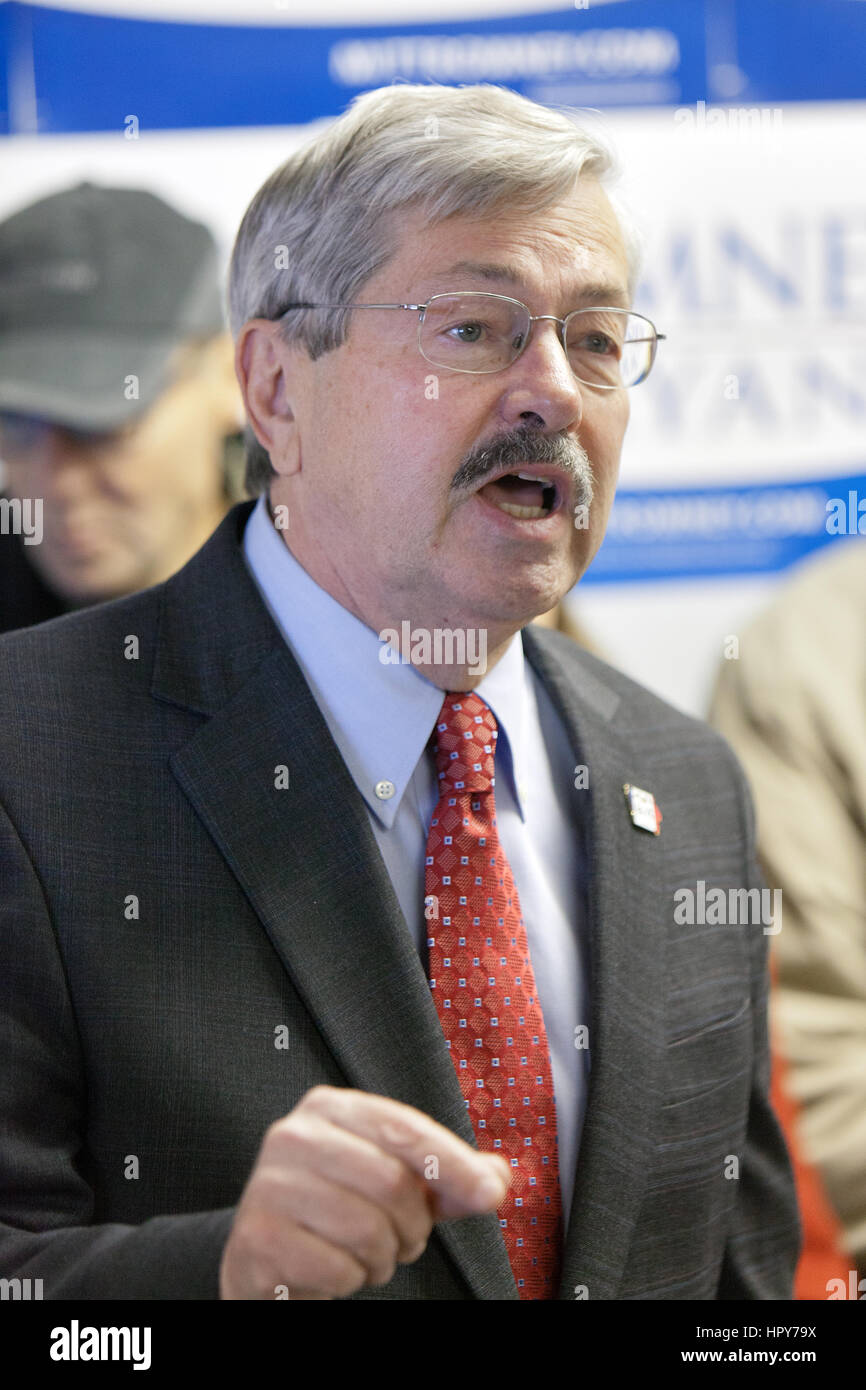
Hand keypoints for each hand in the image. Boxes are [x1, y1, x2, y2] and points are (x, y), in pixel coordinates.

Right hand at [219, 1085, 510, 1298]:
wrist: (265, 1250)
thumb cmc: (337, 1208)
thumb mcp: (394, 1181)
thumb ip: (447, 1178)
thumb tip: (497, 1179)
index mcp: (329, 1108)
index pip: (405, 1129)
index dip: (454, 1164)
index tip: (491, 1194)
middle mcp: (293, 1136)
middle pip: (391, 1182)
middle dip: (413, 1226)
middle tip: (404, 1240)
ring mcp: (270, 1186)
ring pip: (366, 1230)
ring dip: (382, 1258)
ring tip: (366, 1254)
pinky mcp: (257, 1239)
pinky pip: (336, 1269)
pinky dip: (349, 1280)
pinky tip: (333, 1268)